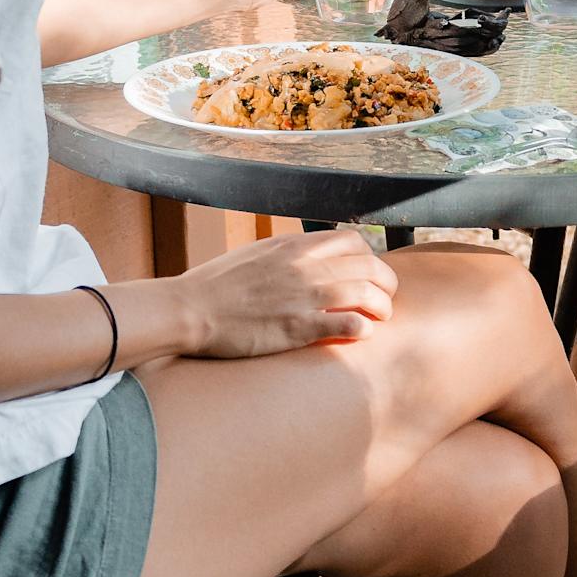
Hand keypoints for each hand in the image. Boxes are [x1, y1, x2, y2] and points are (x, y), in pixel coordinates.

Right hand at [170, 229, 397, 356]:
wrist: (190, 309)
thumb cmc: (216, 285)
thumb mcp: (256, 254)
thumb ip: (287, 255)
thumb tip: (306, 259)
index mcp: (294, 246)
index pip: (353, 241)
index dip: (368, 258)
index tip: (367, 274)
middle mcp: (305, 266)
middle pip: (370, 267)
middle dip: (386, 284)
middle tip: (384, 299)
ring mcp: (303, 296)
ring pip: (367, 294)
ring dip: (381, 308)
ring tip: (379, 319)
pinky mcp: (298, 327)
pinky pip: (350, 325)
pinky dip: (363, 329)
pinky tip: (360, 334)